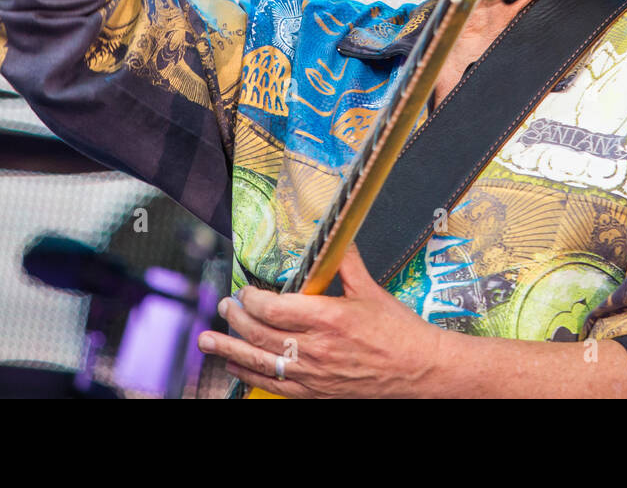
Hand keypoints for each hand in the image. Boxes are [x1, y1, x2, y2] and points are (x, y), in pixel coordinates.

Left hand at [198, 243, 444, 397]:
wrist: (419, 369)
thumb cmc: (399, 332)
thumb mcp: (372, 290)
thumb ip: (345, 263)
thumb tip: (332, 236)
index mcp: (330, 318)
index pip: (275, 308)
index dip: (252, 299)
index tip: (246, 291)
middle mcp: (317, 348)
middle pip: (261, 334)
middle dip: (236, 319)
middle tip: (224, 306)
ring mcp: (314, 374)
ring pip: (260, 362)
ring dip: (230, 349)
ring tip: (207, 339)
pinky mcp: (316, 392)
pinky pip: (274, 385)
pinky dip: (250, 374)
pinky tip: (235, 365)